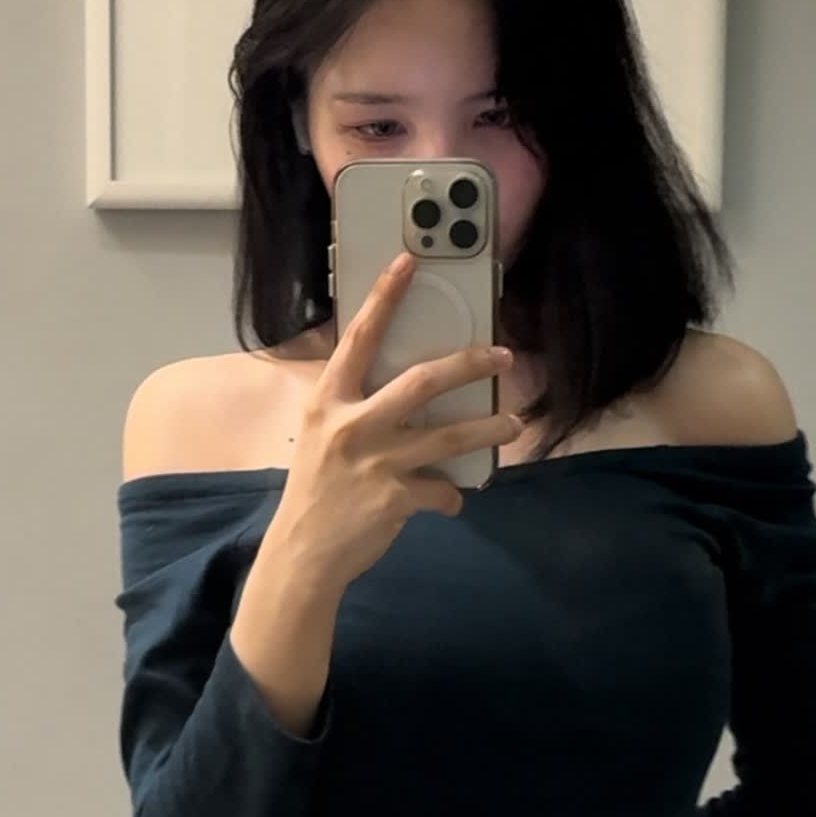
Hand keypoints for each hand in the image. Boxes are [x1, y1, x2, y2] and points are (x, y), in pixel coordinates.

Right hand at [271, 251, 520, 595]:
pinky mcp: (396, 499)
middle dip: (468, 365)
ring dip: (488, 428)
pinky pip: (442, 491)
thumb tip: (400, 388)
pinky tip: (448, 500)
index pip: (358, 340)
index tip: (408, 262)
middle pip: (421, 382)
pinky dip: (451, 497)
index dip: (384, 299)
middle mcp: (352, 426)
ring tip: (513, 423)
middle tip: (502, 357)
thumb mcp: (318, 437)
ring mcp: (376, 463)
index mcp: (328, 403)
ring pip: (449, 437)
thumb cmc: (314, 491)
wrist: (303, 554)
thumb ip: (352, 409)